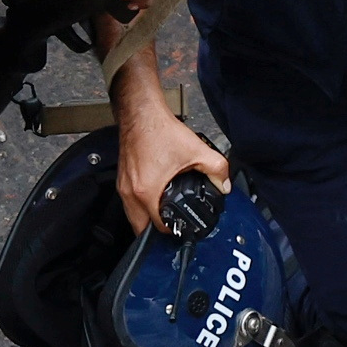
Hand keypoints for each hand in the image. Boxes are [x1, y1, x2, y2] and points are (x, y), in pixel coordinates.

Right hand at [115, 99, 227, 239]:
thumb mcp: (196, 150)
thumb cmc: (158, 129)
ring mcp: (123, 186)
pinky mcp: (122, 178)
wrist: (140, 113)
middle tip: (172, 228)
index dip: (173, 231)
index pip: (157, 227)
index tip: (182, 228)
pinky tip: (153, 201)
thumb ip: (216, 169)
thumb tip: (224, 184)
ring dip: (145, 221)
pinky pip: (128, 203)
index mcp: (147, 191)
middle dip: (156, 233)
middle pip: (139, 228)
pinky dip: (139, 207)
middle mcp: (131, 192)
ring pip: (131, 217)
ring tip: (163, 218)